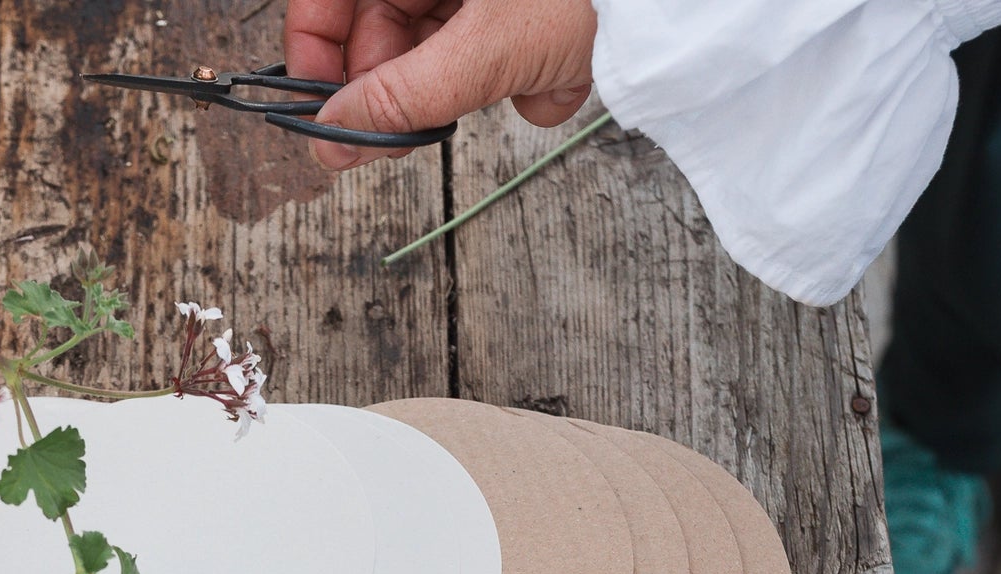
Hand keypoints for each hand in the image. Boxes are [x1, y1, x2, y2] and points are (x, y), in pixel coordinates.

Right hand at [284, 0, 596, 170]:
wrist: (685, 4)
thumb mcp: (490, 46)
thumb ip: (405, 95)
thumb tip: (340, 131)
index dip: (315, 57)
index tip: (324, 118)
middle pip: (383, 27)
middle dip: (408, 86)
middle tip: (411, 133)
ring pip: (444, 50)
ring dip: (480, 87)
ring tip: (525, 81)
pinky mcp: (525, 15)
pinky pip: (498, 55)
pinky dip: (528, 80)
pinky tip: (561, 74)